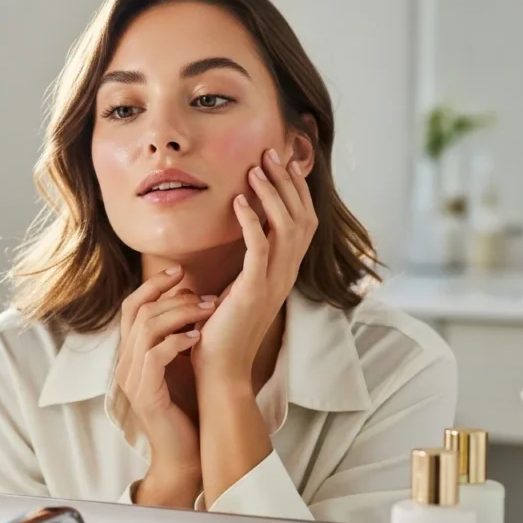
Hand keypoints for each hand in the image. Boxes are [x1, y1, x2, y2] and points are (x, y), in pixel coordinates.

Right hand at [115, 267, 215, 506]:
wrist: (185, 455)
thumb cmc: (187, 409)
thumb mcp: (181, 364)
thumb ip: (178, 336)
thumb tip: (196, 300)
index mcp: (131, 355)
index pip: (131, 307)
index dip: (153, 285)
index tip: (180, 271)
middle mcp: (125, 365)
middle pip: (137, 312)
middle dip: (172, 297)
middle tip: (205, 295)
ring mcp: (132, 380)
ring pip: (146, 329)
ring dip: (180, 315)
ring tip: (208, 311)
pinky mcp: (145, 395)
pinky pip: (154, 355)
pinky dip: (177, 341)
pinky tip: (198, 337)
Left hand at [192, 148, 316, 389]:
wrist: (220, 370)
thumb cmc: (222, 330)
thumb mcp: (239, 288)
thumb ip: (248, 262)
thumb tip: (243, 231)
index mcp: (285, 273)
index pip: (302, 222)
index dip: (296, 191)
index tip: (283, 162)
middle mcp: (286, 275)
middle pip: (301, 217)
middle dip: (287, 182)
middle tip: (272, 152)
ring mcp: (274, 283)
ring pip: (286, 227)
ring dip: (271, 194)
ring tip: (256, 168)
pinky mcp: (254, 291)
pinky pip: (260, 248)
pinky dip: (252, 221)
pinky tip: (239, 201)